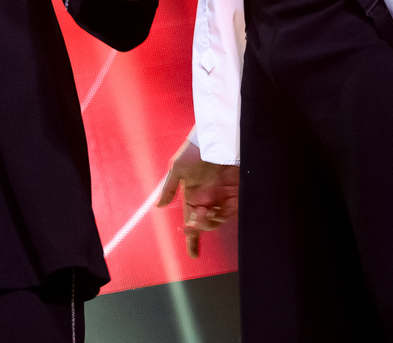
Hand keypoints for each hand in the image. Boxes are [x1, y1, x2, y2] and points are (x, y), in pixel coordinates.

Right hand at [153, 137, 238, 256]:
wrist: (216, 137)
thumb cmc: (194, 151)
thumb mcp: (177, 168)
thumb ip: (169, 188)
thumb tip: (158, 206)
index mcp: (191, 196)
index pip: (190, 221)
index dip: (191, 238)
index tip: (193, 255)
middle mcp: (206, 199)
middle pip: (204, 224)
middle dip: (200, 226)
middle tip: (199, 216)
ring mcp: (221, 197)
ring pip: (218, 221)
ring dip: (212, 222)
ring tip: (207, 211)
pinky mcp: (235, 193)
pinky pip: (231, 212)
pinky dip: (226, 216)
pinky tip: (220, 211)